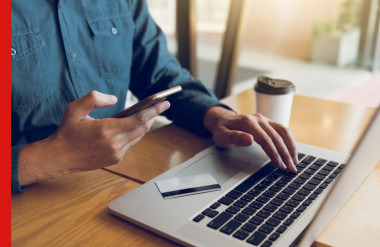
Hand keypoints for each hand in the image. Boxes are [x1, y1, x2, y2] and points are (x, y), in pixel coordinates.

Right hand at [18, 91, 169, 184]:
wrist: (59, 157)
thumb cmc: (67, 131)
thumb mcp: (75, 109)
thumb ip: (94, 98)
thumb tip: (114, 99)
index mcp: (106, 130)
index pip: (138, 119)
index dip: (154, 110)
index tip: (165, 103)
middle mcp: (114, 144)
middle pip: (142, 128)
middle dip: (152, 116)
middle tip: (161, 106)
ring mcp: (116, 153)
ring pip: (138, 137)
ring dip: (144, 125)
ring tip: (150, 113)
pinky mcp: (115, 159)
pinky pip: (130, 144)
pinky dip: (134, 133)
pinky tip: (135, 125)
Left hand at [204, 106, 297, 171]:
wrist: (222, 120)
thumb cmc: (222, 130)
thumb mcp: (222, 136)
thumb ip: (235, 137)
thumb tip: (250, 139)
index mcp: (248, 122)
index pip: (266, 140)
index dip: (274, 153)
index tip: (280, 165)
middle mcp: (258, 119)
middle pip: (277, 137)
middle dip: (285, 154)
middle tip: (291, 169)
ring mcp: (264, 119)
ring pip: (283, 131)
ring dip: (291, 147)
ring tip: (295, 161)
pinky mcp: (267, 122)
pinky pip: (282, 130)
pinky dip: (289, 140)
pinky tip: (292, 151)